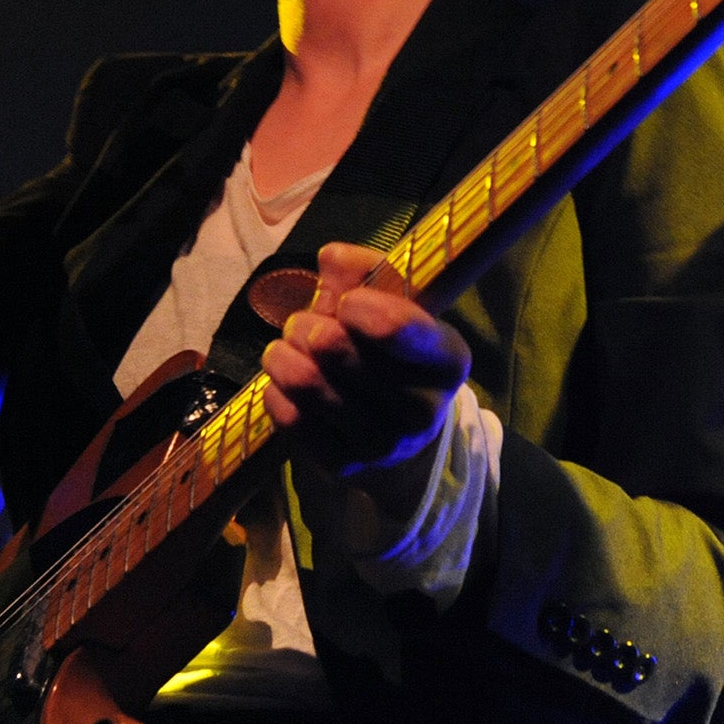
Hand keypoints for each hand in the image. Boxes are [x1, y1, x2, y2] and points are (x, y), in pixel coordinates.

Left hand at [260, 242, 472, 518]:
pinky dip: (276, 392)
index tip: (345, 301)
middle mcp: (424, 409)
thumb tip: (332, 258)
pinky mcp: (345, 465)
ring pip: (313, 388)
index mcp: (447, 359)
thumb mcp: (390, 302)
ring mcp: (384, 444)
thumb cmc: (390, 349)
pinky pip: (294, 421)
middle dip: (312, 328)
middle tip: (302, 321)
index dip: (363, 309)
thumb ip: (364, 270)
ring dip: (285, 356)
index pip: (402, 331)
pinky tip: (280, 380)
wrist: (395, 427)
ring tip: (284, 343)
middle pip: (346, 356)